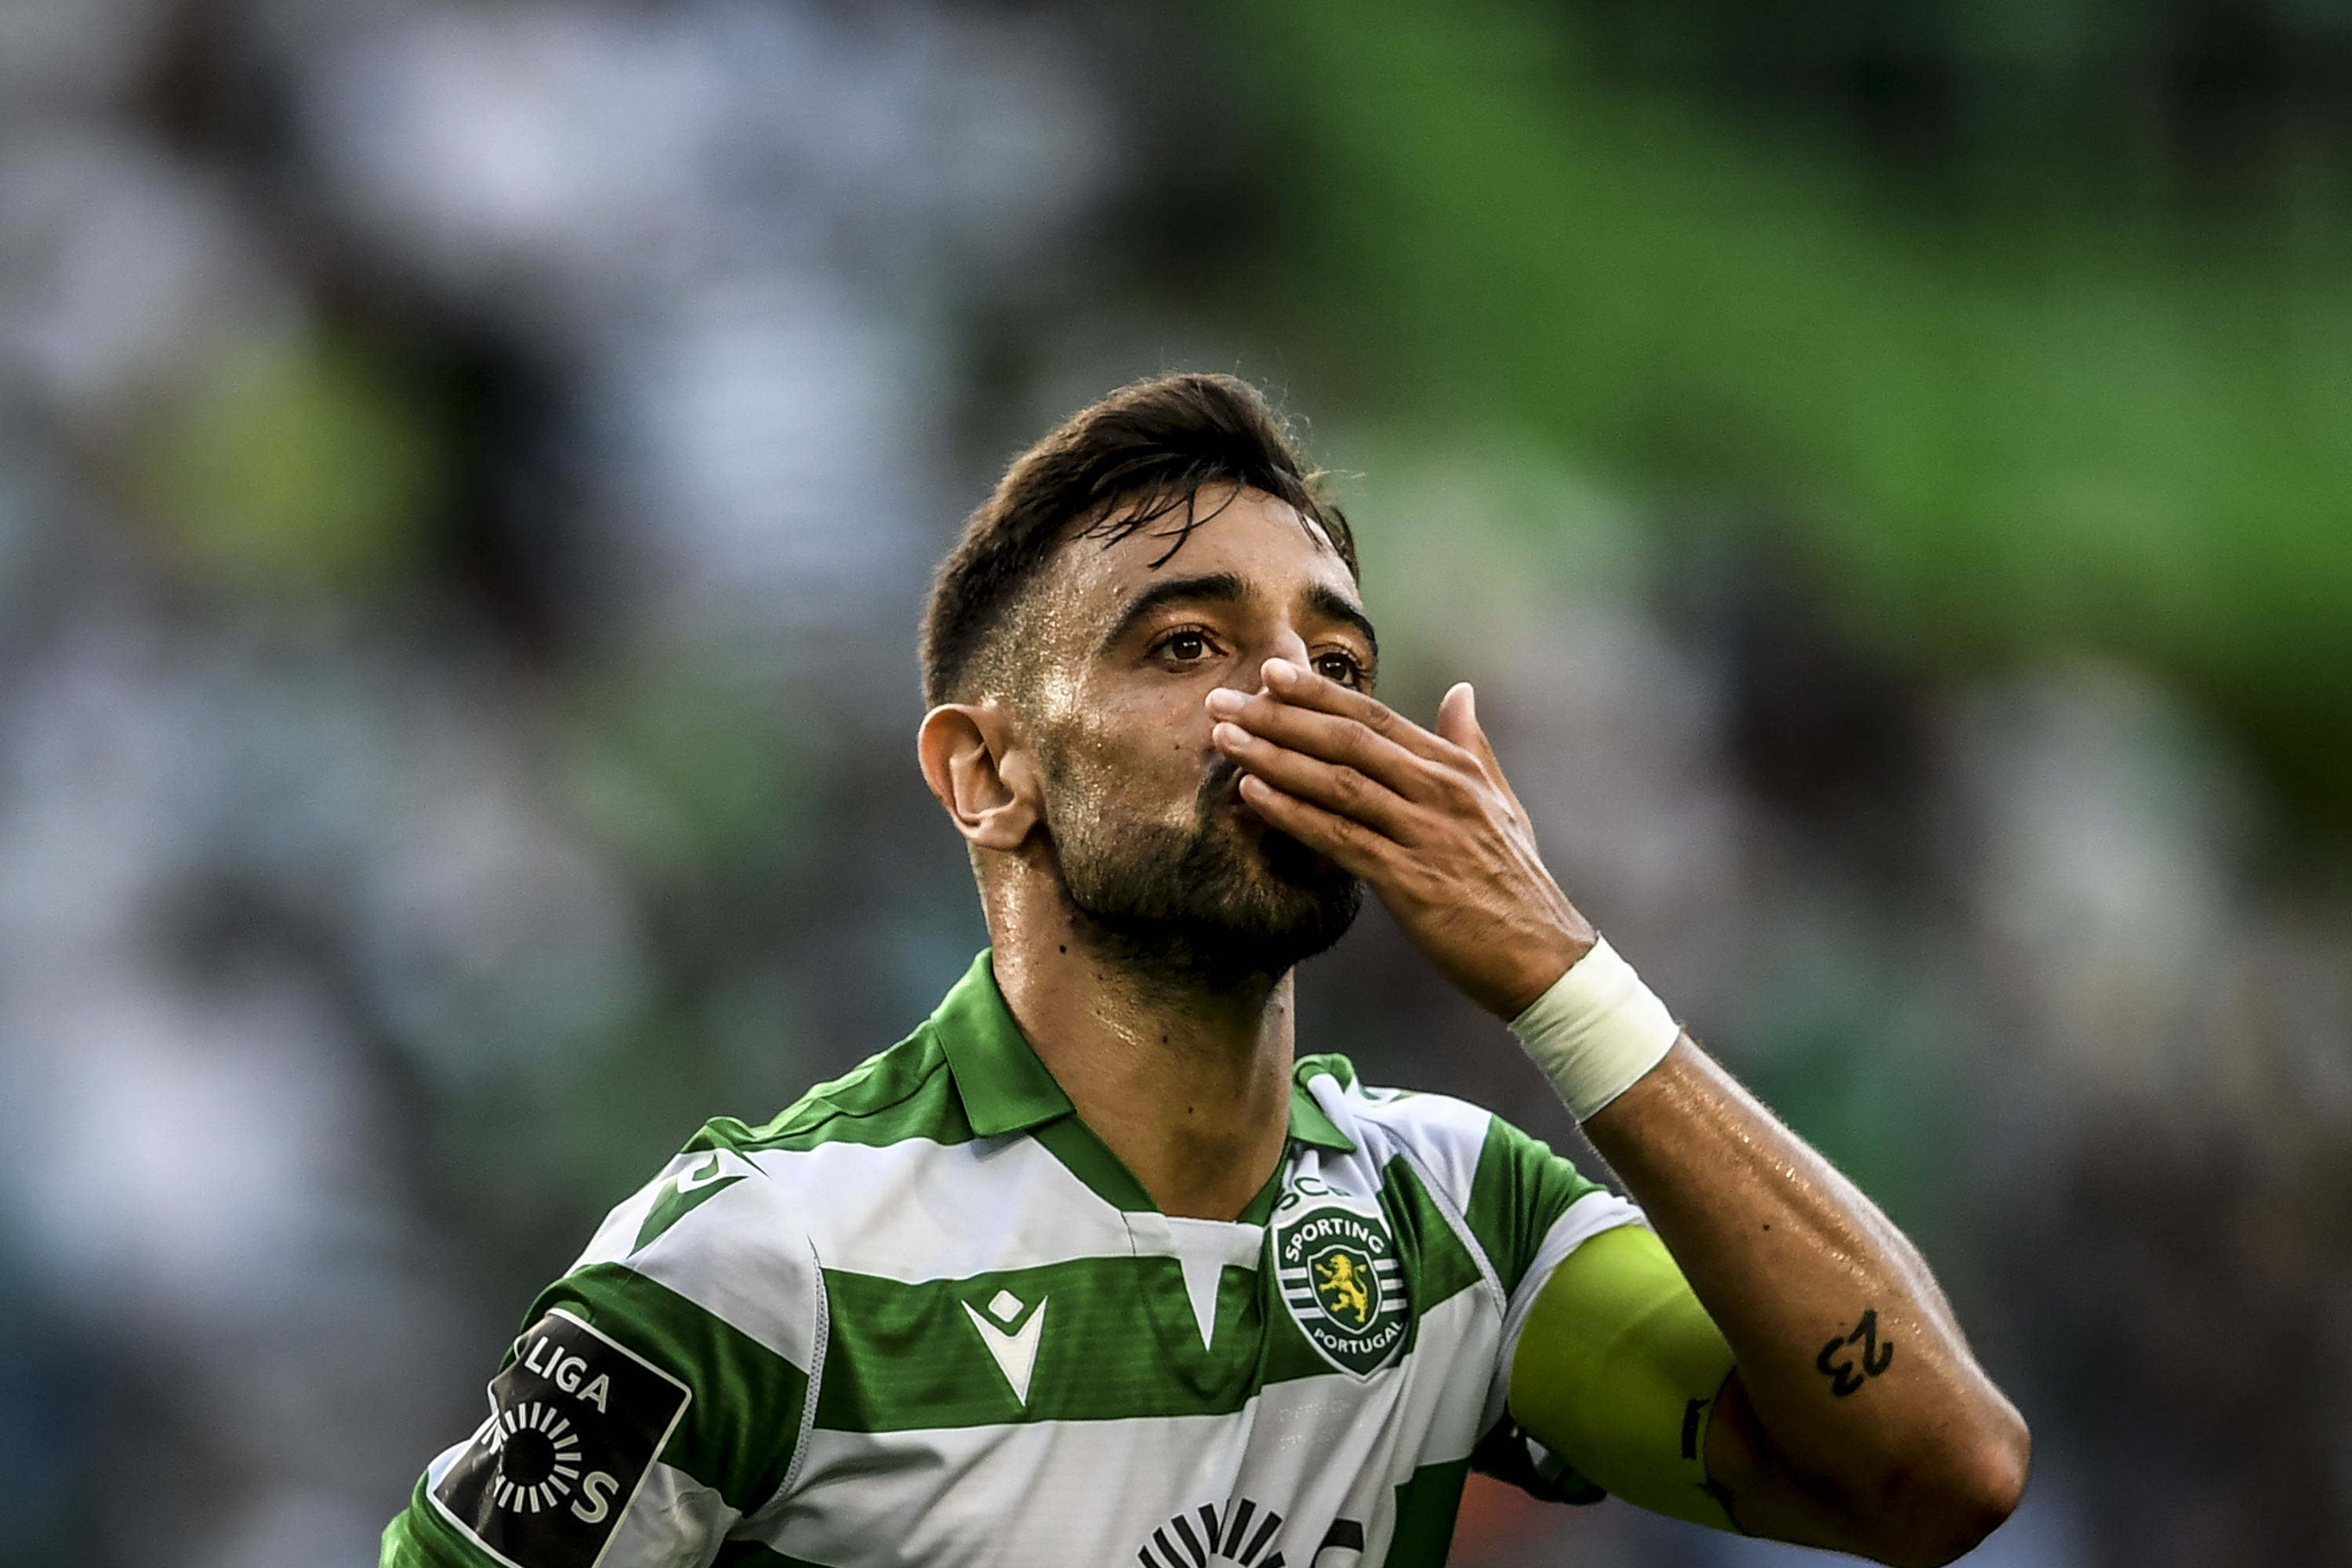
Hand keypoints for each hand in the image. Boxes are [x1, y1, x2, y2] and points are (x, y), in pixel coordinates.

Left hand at [1207, 659, 1592, 1016]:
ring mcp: (1425, 833)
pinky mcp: (1410, 880)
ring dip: (1275, 758)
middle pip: (1347, 740)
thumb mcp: (1501, 804)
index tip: (1271, 673)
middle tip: (1224, 702)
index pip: (1376, 718)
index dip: (1319, 693)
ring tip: (1225, 741)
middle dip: (1279, 717)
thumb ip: (1471, 746)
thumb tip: (1460, 691)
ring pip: (1337, 783)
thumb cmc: (1516, 883)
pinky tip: (1254, 796)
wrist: (1543, 958)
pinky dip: (1294, 813)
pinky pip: (1340, 838)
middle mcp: (1439, 791)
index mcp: (1455, 769)